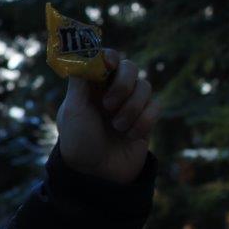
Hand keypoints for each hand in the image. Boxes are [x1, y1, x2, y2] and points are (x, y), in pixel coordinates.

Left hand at [56, 48, 160, 183]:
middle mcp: (110, 91)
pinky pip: (155, 107)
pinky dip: (143, 121)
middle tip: (108, 104)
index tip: (109, 65)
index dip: (109, 57)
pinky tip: (130, 135)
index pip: (104, 59)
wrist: (97, 174)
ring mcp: (129, 104)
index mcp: (90, 86)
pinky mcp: (145, 119)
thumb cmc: (79, 141)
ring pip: (145, 86)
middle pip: (129, 68)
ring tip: (116, 127)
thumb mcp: (73, 110)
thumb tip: (85, 55)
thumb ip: (80, 82)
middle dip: (123, 84)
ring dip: (132, 107)